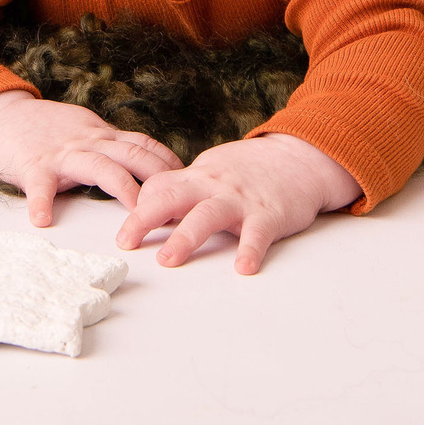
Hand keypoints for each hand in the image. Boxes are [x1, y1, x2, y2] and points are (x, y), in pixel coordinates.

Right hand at [0, 92, 181, 226]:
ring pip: (99, 168)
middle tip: (180, 204)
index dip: (169, 162)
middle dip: (159, 178)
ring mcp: (63, 153)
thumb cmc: (45, 131)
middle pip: (133, 155)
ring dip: (121, 189)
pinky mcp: (33, 165)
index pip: (144, 145)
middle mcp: (89, 142)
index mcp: (102, 136)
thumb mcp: (85, 132)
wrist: (0, 117)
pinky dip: (41, 203)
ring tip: (136, 214)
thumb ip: (110, 146)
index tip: (192, 180)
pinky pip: (39, 185)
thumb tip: (144, 165)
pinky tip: (43, 221)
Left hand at [116, 133, 360, 273]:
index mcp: (198, 176)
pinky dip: (250, 250)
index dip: (139, 207)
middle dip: (146, 218)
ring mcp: (241, 200)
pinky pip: (257, 233)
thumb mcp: (211, 170)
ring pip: (208, 215)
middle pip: (173, 197)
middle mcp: (214, 186)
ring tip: (168, 259)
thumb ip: (182, 188)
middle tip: (126, 241)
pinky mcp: (269, 215)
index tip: (123, 231)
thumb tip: (148, 207)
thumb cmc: (250, 170)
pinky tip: (244, 267)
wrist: (300, 157)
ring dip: (186, 237)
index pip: (160, 187)